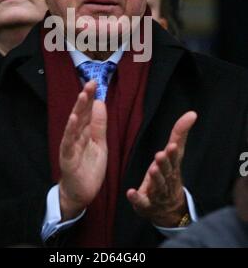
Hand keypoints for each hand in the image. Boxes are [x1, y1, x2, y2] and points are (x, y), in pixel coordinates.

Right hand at [59, 81, 107, 220]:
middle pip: (80, 114)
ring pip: (74, 125)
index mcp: (85, 131)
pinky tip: (72, 120)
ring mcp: (70, 146)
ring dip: (78, 110)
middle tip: (90, 83)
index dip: (91, 97)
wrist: (81, 192)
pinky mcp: (68, 158)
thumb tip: (100, 102)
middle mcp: (76, 135)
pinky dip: (70, 131)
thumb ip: (99, 125)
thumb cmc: (89, 167)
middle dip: (85, 98)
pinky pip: (68, 143)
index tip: (95, 82)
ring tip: (82, 96)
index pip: (88, 111)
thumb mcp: (100, 143)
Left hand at [127, 111, 196, 226]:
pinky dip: (136, 198)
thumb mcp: (175, 154)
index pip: (174, 160)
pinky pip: (141, 202)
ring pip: (157, 186)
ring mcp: (157, 193)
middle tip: (159, 156)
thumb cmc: (169, 174)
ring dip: (154, 179)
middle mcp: (166, 180)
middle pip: (166, 173)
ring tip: (151, 170)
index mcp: (172, 168)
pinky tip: (130, 192)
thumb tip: (192, 113)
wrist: (169, 208)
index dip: (173, 154)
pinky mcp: (146, 204)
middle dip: (164, 165)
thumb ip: (180, 133)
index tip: (172, 146)